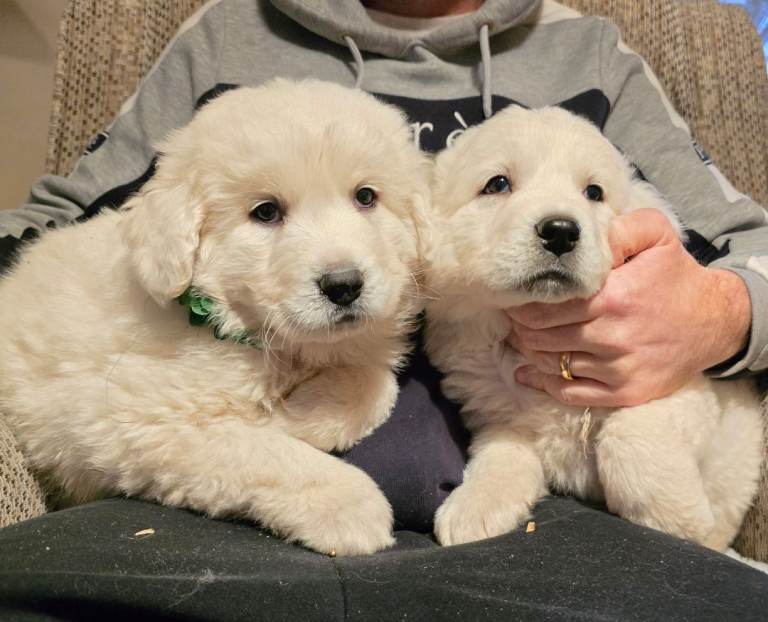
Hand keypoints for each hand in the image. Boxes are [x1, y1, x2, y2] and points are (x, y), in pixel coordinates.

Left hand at [507, 209, 750, 406]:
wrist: (717, 321)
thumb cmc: (675, 276)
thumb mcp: (654, 236)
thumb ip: (616, 230)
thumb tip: (578, 239)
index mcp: (614, 298)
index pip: (544, 308)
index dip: (522, 304)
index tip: (517, 297)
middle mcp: (613, 337)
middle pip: (540, 337)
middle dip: (521, 327)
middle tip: (517, 318)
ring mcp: (618, 370)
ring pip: (551, 364)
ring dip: (531, 352)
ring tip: (525, 338)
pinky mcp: (625, 393)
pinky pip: (570, 393)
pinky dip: (544, 383)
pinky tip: (529, 372)